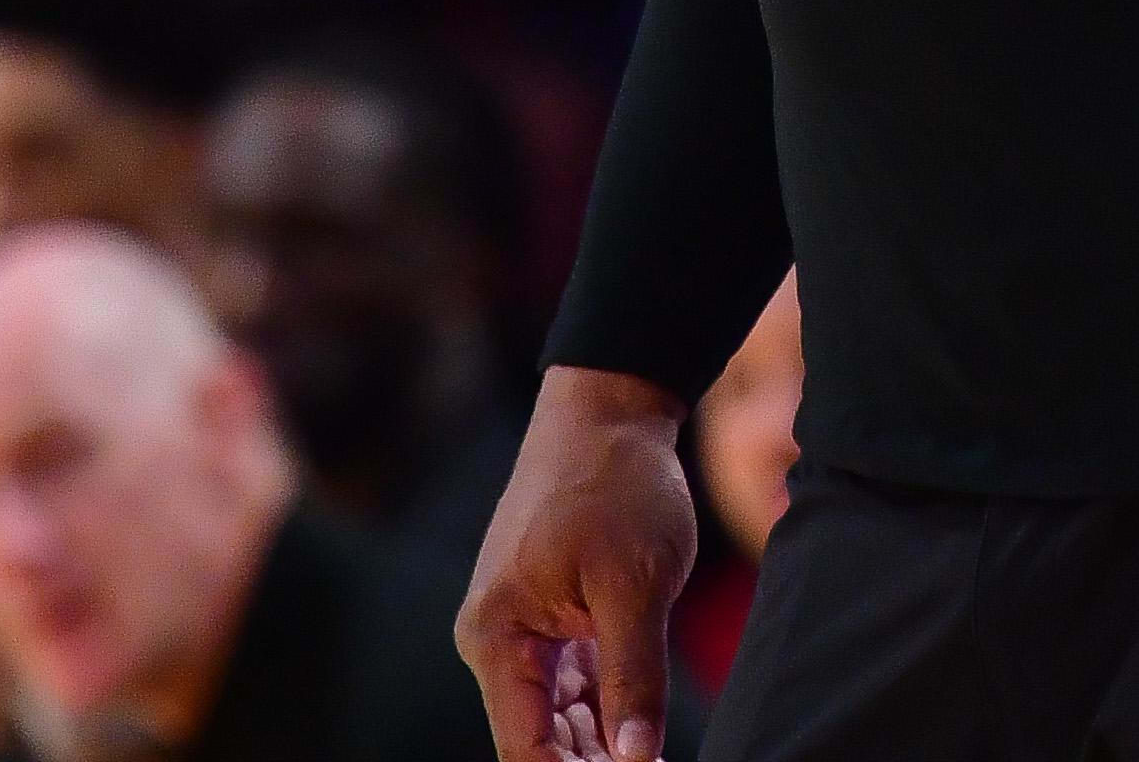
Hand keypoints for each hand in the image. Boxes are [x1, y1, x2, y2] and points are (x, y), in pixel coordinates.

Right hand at [457, 365, 701, 761]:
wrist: (608, 410)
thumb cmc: (618, 486)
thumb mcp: (636, 586)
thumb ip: (634, 679)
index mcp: (497, 636)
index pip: (525, 750)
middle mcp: (496, 641)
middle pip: (537, 741)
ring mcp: (520, 630)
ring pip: (556, 718)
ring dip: (600, 749)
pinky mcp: (548, 618)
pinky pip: (570, 686)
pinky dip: (604, 713)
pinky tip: (642, 741)